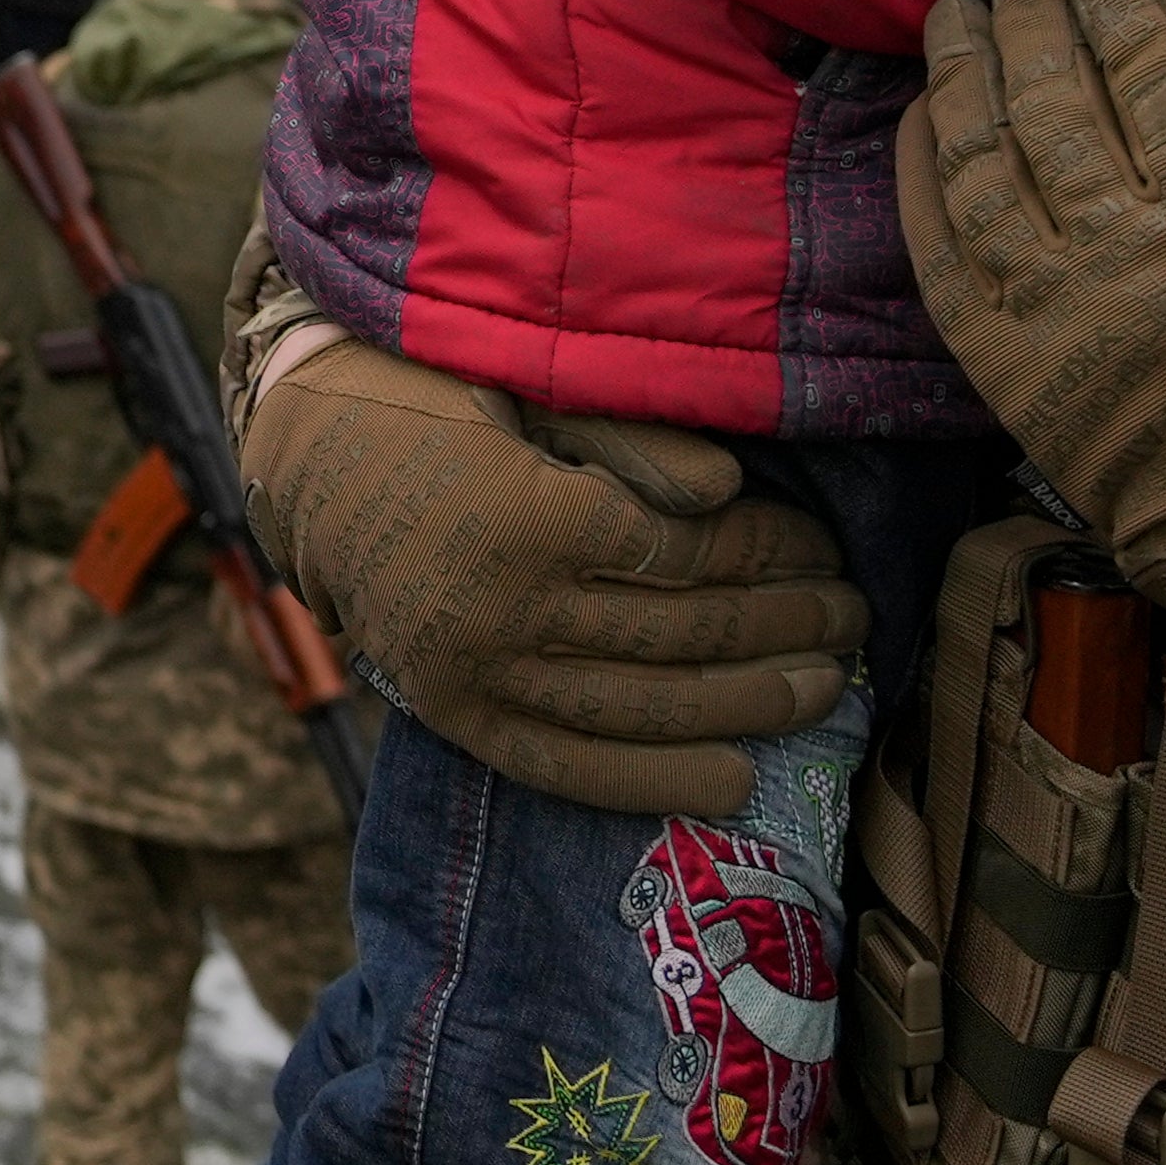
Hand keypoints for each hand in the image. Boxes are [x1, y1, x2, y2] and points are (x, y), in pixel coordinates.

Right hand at [244, 337, 868, 816]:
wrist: (308, 454)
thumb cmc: (436, 391)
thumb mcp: (532, 382)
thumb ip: (631, 440)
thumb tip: (728, 493)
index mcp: (529, 520)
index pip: (688, 555)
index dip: (772, 554)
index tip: (828, 546)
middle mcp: (503, 613)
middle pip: (680, 635)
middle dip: (784, 628)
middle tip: (857, 618)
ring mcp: (475, 676)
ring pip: (640, 708)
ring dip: (746, 704)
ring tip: (828, 689)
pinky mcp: (455, 716)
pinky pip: (564, 767)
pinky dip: (652, 782)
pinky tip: (734, 781)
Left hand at [901, 0, 1165, 622]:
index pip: (1147, 51)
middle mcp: (1123, 245)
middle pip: (1053, 84)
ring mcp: (1051, 306)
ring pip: (982, 154)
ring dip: (962, 68)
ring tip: (955, 8)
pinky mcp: (1005, 364)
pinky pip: (941, 249)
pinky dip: (922, 172)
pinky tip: (922, 113)